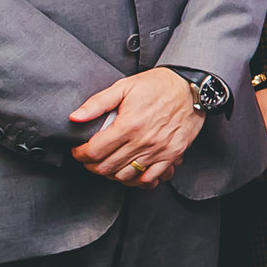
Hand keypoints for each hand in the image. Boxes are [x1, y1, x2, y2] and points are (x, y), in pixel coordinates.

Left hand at [69, 67, 204, 187]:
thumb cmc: (158, 85)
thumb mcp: (124, 87)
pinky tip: (130, 172)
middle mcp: (143, 141)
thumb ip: (97, 103)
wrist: (191, 88)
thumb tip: (75, 118)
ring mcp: (158, 151)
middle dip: (92, 165)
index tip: (79, 151)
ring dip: (111, 174)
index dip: (80, 154)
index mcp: (129, 125)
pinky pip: (149, 179)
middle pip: (107, 167)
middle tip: (90, 159)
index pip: (94, 151)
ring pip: (125, 176)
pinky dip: (136, 180)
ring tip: (108, 164)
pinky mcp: (171, 155)